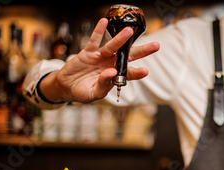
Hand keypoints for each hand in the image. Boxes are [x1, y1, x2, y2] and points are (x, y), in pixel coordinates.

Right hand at [40, 18, 159, 103]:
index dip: (137, 72)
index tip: (145, 70)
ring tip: (129, 31)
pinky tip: (104, 22)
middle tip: (156, 45)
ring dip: (121, 39)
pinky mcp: (88, 52)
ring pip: (112, 46)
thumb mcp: (94, 93)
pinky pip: (94, 40)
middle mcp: (110, 64)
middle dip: (142, 51)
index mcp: (114, 77)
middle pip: (128, 56)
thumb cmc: (84, 92)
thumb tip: (111, 72)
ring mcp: (100, 57)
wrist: (67, 87)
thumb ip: (103, 84)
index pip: (129, 73)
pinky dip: (98, 31)